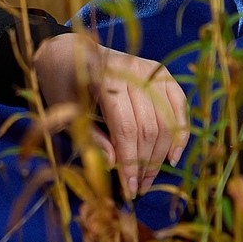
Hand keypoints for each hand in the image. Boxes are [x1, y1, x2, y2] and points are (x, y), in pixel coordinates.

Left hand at [32, 32, 189, 197]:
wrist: (68, 52)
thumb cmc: (63, 86)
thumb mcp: (67, 114)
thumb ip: (91, 137)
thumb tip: (116, 164)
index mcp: (102, 78)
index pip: (125, 128)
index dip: (130, 161)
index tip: (129, 189)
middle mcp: (130, 70)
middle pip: (149, 126)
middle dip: (146, 163)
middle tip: (139, 188)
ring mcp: (149, 68)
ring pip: (166, 120)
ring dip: (161, 154)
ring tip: (150, 178)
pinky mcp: (160, 71)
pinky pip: (179, 105)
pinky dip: (179, 132)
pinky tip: (172, 156)